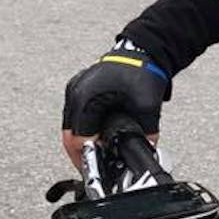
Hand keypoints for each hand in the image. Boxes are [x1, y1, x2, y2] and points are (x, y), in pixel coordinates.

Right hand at [61, 44, 169, 170]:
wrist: (145, 48)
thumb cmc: (143, 69)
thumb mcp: (147, 105)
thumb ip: (147, 132)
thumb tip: (147, 150)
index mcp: (85, 98)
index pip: (76, 140)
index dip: (86, 158)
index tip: (95, 170)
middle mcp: (75, 92)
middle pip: (70, 134)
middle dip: (81, 152)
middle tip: (94, 166)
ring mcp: (76, 88)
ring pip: (72, 125)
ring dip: (82, 139)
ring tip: (97, 153)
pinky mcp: (81, 86)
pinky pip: (77, 114)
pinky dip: (85, 126)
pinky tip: (97, 135)